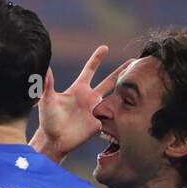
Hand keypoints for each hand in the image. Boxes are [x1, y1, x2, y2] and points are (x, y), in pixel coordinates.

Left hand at [31, 46, 129, 162]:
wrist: (54, 140)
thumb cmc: (48, 119)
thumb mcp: (47, 100)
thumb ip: (48, 84)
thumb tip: (43, 66)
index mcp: (79, 89)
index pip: (90, 70)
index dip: (97, 58)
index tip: (105, 47)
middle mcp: (90, 97)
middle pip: (109, 81)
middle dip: (122, 71)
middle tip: (135, 61)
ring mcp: (97, 110)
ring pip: (116, 97)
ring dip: (127, 91)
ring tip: (143, 82)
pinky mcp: (102, 123)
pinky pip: (116, 115)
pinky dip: (125, 111)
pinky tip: (137, 107)